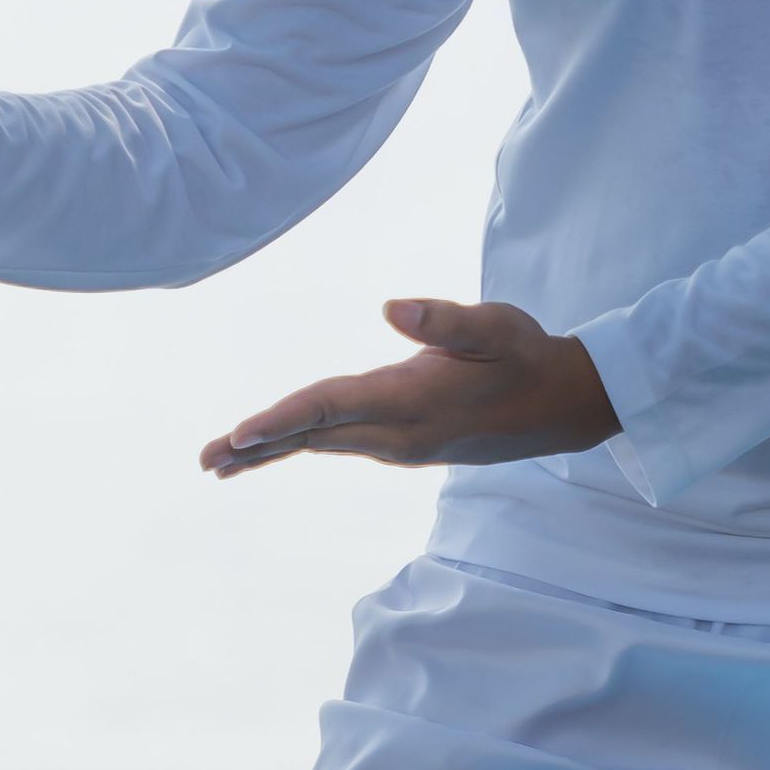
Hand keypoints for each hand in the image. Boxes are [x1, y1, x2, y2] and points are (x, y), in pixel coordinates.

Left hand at [199, 299, 621, 478]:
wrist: (565, 407)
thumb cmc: (528, 355)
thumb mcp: (495, 326)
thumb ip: (444, 319)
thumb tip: (390, 307)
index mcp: (411, 403)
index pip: (331, 409)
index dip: (280, 420)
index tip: (237, 435)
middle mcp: (399, 434)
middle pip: (313, 437)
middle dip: (256, 448)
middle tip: (204, 460)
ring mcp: (402, 445)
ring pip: (323, 444)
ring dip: (273, 451)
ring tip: (224, 461)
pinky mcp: (406, 444)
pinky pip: (340, 443)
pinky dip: (303, 443)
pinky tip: (280, 445)